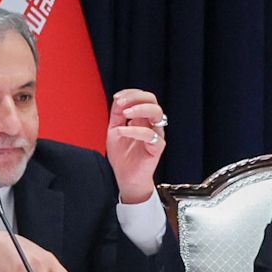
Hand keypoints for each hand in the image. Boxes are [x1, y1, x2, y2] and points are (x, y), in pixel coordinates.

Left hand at [105, 88, 166, 204]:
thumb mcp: (114, 130)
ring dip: (140, 109)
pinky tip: (122, 132)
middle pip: (152, 100)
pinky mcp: (157, 147)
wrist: (126, 178)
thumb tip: (118, 98)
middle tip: (121, 104)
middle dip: (136, 98)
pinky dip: (134, 131)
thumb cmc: (123, 156)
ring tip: (125, 114)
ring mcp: (155, 134)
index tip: (117, 98)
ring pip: (156, 112)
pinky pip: (150, 134)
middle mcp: (151, 124)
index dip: (130, 93)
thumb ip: (116, 115)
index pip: (142, 97)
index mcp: (142, 118)